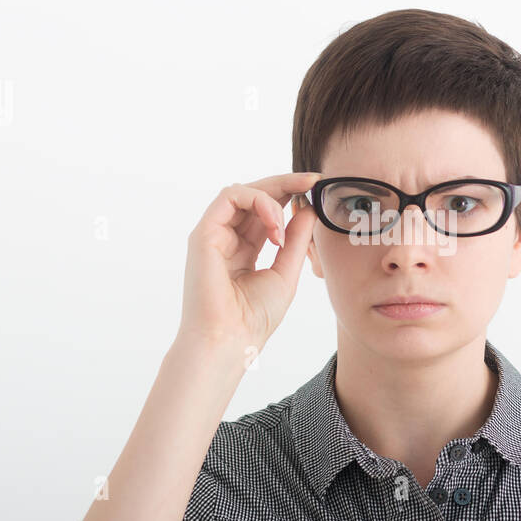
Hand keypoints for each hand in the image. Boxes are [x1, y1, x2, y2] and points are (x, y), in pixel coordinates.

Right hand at [178, 171, 321, 351]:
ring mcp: (213, 234)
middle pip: (254, 194)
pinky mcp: (204, 233)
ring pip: (241, 190)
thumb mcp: (286, 272)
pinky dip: (257, 202)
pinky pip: (230, 197)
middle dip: (285, 182)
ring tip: (284, 228)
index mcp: (244, 248)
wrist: (231, 341)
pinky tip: (275, 228)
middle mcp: (227, 237)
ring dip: (272, 197)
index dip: (290, 193)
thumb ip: (296, 240)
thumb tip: (307, 208)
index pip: (266, 209)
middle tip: (312, 180)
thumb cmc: (254, 318)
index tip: (316, 186)